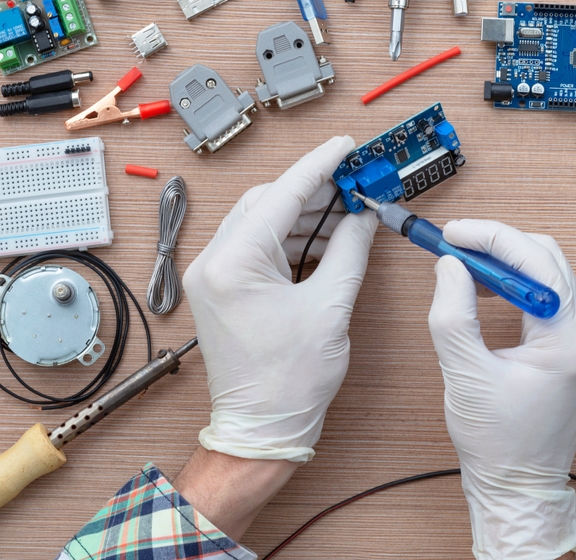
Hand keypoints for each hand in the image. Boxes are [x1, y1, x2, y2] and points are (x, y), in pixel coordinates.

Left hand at [183, 136, 377, 462]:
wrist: (262, 429)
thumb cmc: (288, 382)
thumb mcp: (330, 307)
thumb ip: (349, 251)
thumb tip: (362, 216)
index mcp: (232, 264)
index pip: (281, 195)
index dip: (319, 166)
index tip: (345, 146)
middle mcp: (213, 263)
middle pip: (267, 203)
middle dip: (314, 191)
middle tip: (355, 183)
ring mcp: (214, 276)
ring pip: (263, 222)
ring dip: (305, 214)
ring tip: (348, 211)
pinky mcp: (223, 288)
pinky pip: (258, 246)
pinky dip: (291, 237)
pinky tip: (324, 235)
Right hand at [428, 221, 575, 559]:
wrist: (520, 486)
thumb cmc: (499, 444)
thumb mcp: (465, 376)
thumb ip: (452, 315)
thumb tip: (450, 266)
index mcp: (570, 339)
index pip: (536, 261)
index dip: (491, 238)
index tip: (454, 233)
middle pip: (545, 258)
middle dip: (497, 245)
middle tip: (454, 244)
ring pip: (546, 273)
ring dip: (504, 263)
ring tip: (462, 266)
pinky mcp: (574, 345)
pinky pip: (546, 295)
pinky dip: (513, 284)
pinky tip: (482, 289)